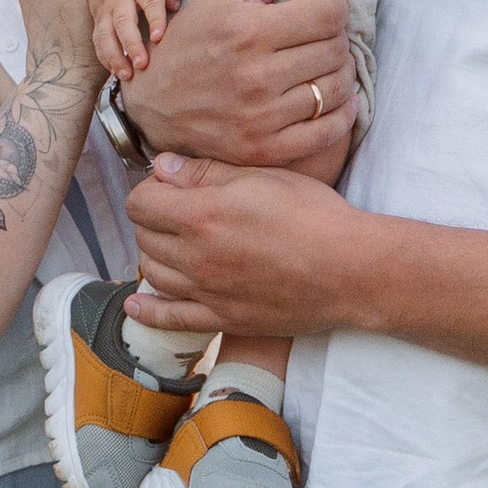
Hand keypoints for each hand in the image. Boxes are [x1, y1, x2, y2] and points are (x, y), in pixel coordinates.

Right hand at [83, 0, 183, 76]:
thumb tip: (176, 7)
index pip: (150, 1)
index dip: (155, 19)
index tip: (159, 37)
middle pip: (124, 22)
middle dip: (132, 45)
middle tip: (142, 65)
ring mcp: (105, 8)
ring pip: (106, 35)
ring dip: (115, 56)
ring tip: (126, 75)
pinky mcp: (96, 16)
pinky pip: (97, 39)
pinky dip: (104, 56)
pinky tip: (115, 71)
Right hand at [118, 0, 355, 166]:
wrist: (154, 101)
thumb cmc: (197, 36)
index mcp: (249, 29)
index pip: (331, 14)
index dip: (333, 6)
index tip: (320, 7)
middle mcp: (256, 75)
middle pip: (337, 50)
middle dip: (334, 38)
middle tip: (316, 37)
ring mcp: (260, 117)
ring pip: (337, 88)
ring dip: (338, 73)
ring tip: (317, 64)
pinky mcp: (264, 149)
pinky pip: (329, 130)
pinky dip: (340, 113)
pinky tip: (327, 97)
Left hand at [129, 151, 372, 339]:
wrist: (351, 270)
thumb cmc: (314, 215)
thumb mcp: (263, 176)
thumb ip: (206, 172)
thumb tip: (162, 168)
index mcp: (201, 215)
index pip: (141, 201)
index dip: (151, 188)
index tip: (169, 186)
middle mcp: (195, 256)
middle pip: (144, 236)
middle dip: (153, 219)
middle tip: (177, 210)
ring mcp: (207, 292)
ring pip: (152, 273)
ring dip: (155, 255)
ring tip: (173, 244)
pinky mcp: (223, 318)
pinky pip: (171, 319)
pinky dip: (147, 312)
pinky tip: (135, 305)